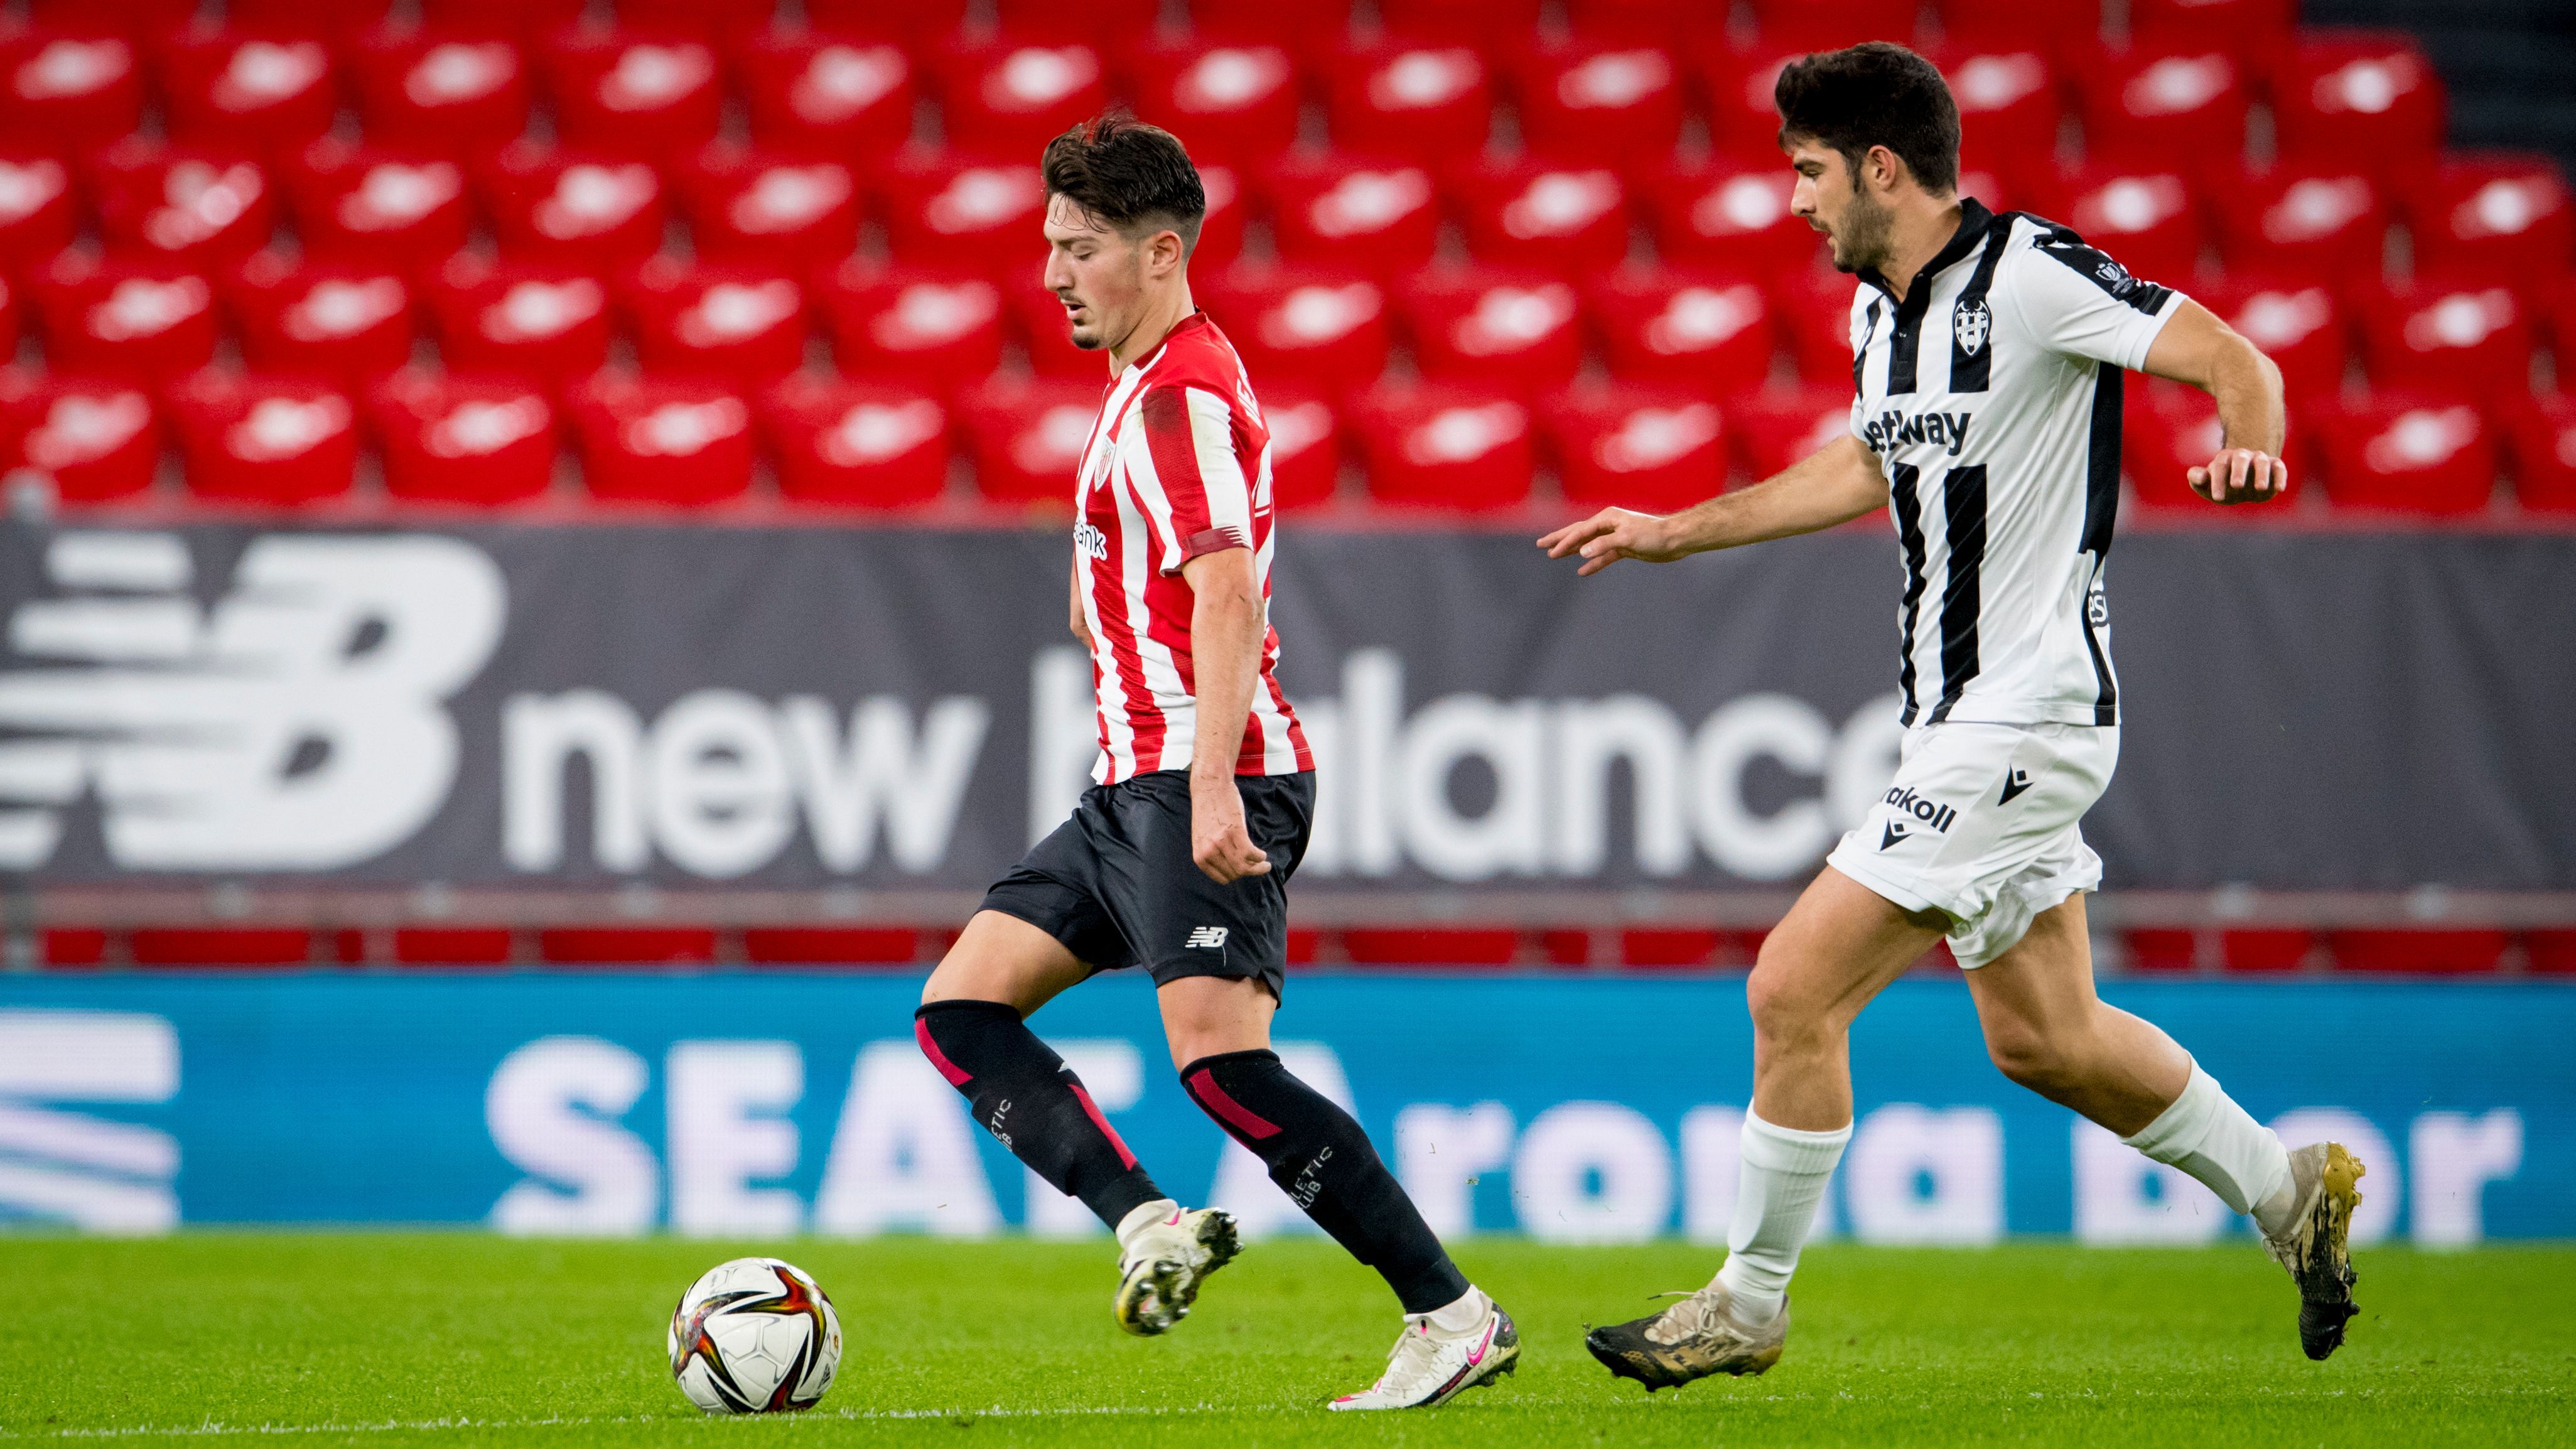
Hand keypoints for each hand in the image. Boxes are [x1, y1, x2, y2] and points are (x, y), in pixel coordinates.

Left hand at [1191, 774, 1269, 883]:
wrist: (1209, 785)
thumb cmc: (1208, 809)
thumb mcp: (1203, 837)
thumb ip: (1211, 852)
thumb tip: (1228, 866)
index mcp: (1199, 855)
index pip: (1221, 878)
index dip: (1235, 876)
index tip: (1244, 871)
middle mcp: (1209, 851)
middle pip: (1235, 874)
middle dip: (1249, 873)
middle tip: (1260, 868)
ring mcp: (1221, 842)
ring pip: (1244, 867)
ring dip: (1258, 868)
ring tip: (1265, 865)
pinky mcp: (1235, 831)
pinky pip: (1250, 854)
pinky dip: (1259, 857)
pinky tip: (1262, 855)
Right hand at [1536, 508, 1680, 575]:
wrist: (1675, 540)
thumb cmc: (1653, 535)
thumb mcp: (1626, 539)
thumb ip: (1603, 545)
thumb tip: (1581, 552)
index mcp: (1607, 518)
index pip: (1580, 531)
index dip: (1564, 541)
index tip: (1551, 552)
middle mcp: (1608, 525)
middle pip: (1579, 532)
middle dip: (1560, 539)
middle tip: (1540, 544)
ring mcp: (1615, 537)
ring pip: (1588, 544)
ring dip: (1572, 551)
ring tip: (1554, 555)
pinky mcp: (1623, 548)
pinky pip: (1602, 556)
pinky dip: (1592, 563)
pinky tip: (1581, 571)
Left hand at [2190, 447, 2287, 505]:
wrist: (2242, 484)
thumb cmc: (2221, 484)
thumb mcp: (2206, 485)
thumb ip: (2197, 479)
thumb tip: (2201, 477)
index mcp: (2224, 458)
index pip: (2220, 466)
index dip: (2218, 481)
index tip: (2217, 498)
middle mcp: (2242, 456)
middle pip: (2240, 459)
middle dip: (2238, 471)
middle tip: (2236, 486)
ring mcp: (2259, 459)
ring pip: (2261, 462)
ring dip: (2261, 474)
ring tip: (2260, 488)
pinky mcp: (2275, 466)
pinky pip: (2279, 468)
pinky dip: (2280, 477)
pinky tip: (2279, 489)